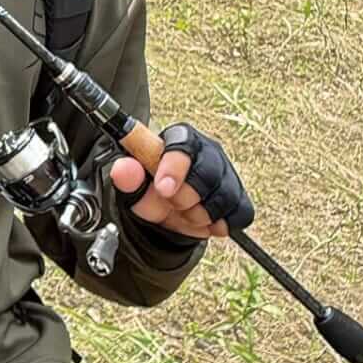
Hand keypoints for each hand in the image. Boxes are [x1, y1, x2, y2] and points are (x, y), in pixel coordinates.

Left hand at [109, 123, 254, 242]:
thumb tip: (122, 169)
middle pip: (207, 174)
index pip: (182, 146)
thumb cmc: (152, 188)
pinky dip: (221, 224)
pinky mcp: (240, 194)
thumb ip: (127, 177)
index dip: (175, 169)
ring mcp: (227, 171)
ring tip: (186, 213)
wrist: (168, 210)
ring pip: (225, 196)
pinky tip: (206, 221)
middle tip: (171, 203)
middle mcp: (208, 150)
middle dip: (185, 198)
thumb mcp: (135, 186)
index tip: (163, 190)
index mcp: (179, 138)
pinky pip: (240, 213)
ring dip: (200, 215)